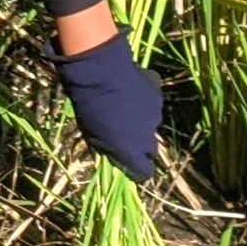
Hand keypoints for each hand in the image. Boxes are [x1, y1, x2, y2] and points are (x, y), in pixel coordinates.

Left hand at [48, 30, 162, 180]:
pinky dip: (144, 99)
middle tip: (125, 130)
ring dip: (141, 119)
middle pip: (149, 148)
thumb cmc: (88, 107)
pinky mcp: (157, 95)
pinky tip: (130, 88)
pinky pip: (152, 102)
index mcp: (132, 152)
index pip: (144, 172)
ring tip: (124, 104)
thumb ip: (107, 147)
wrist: (100, 73)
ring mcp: (155, 115)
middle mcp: (148, 138)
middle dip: (140, 143)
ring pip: (150, 123)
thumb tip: (113, 152)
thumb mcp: (92, 134)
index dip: (137, 168)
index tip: (128, 160)